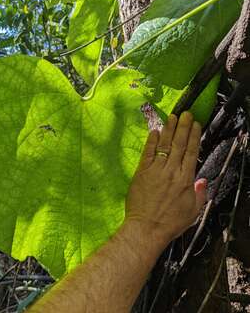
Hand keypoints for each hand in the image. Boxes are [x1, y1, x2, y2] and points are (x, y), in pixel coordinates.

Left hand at [125, 112, 206, 244]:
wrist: (146, 229)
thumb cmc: (170, 222)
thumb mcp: (193, 211)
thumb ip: (199, 194)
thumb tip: (202, 180)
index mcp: (185, 180)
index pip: (191, 152)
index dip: (194, 136)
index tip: (196, 124)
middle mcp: (172, 171)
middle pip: (179, 144)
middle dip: (183, 127)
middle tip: (185, 113)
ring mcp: (156, 170)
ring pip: (164, 145)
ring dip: (168, 130)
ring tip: (172, 117)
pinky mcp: (141, 172)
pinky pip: (147, 153)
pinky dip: (151, 142)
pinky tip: (155, 131)